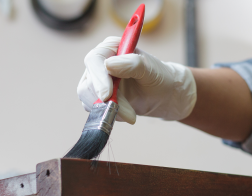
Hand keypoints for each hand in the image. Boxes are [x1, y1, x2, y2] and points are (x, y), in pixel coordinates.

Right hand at [77, 36, 196, 123]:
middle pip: (88, 83)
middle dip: (106, 101)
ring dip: (109, 110)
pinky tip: (127, 113)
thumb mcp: (150, 69)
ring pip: (88, 99)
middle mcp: (99, 63)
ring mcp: (96, 81)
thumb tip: (108, 65)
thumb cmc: (158, 77)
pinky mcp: (97, 98)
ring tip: (131, 114)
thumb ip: (132, 64)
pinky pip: (95, 109)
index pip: (94, 60)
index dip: (98, 78)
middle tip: (128, 113)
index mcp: (110, 48)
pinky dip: (109, 115)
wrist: (163, 94)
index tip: (107, 95)